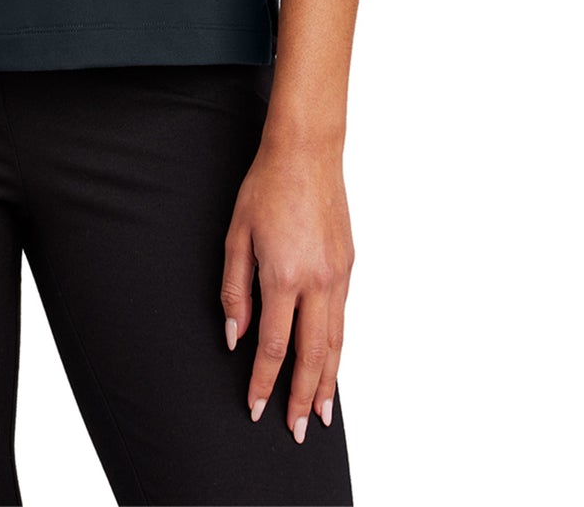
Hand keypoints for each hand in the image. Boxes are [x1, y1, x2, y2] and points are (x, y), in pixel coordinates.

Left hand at [219, 134, 353, 441]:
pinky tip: (331, 363)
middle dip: (303, 397)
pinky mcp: (349, 266)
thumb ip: (235, 290)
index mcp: (284, 276)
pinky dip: (337, 349)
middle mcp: (318, 282)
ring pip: (335, 342)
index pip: (275, 346)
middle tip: (297, 430)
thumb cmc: (266, 187)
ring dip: (328, 381)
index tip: (256, 405)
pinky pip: (342, 319)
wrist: (306, 152)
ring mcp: (338, 275)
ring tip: (322, 412)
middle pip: (311, 356)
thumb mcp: (236, 236)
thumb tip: (236, 334)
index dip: (264, 381)